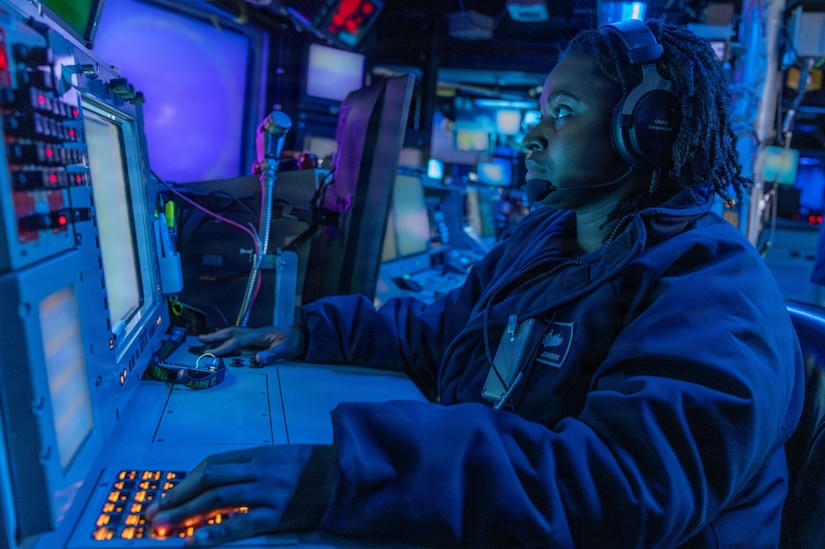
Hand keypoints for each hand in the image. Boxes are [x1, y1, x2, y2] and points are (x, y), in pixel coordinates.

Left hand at [145, 444, 335, 545]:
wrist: (347, 477)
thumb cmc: (313, 469)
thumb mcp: (281, 458)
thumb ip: (251, 467)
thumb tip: (215, 484)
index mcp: (259, 454)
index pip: (212, 464)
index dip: (185, 481)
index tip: (165, 496)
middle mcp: (260, 469)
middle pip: (210, 479)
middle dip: (177, 497)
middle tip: (153, 514)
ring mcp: (270, 490)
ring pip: (219, 498)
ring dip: (187, 513)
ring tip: (164, 527)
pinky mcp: (280, 514)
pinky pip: (243, 524)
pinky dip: (216, 533)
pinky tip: (196, 541)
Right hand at [198, 325, 304, 364]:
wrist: (302, 335)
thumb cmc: (295, 342)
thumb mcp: (286, 350)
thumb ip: (272, 354)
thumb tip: (256, 360)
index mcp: (259, 335)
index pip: (237, 341)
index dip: (223, 347)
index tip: (210, 353)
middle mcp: (254, 332)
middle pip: (231, 332)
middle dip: (215, 336)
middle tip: (200, 339)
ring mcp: (255, 333)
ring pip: (233, 332)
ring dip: (219, 335)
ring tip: (205, 339)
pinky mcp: (257, 337)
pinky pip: (238, 336)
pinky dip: (227, 337)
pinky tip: (222, 341)